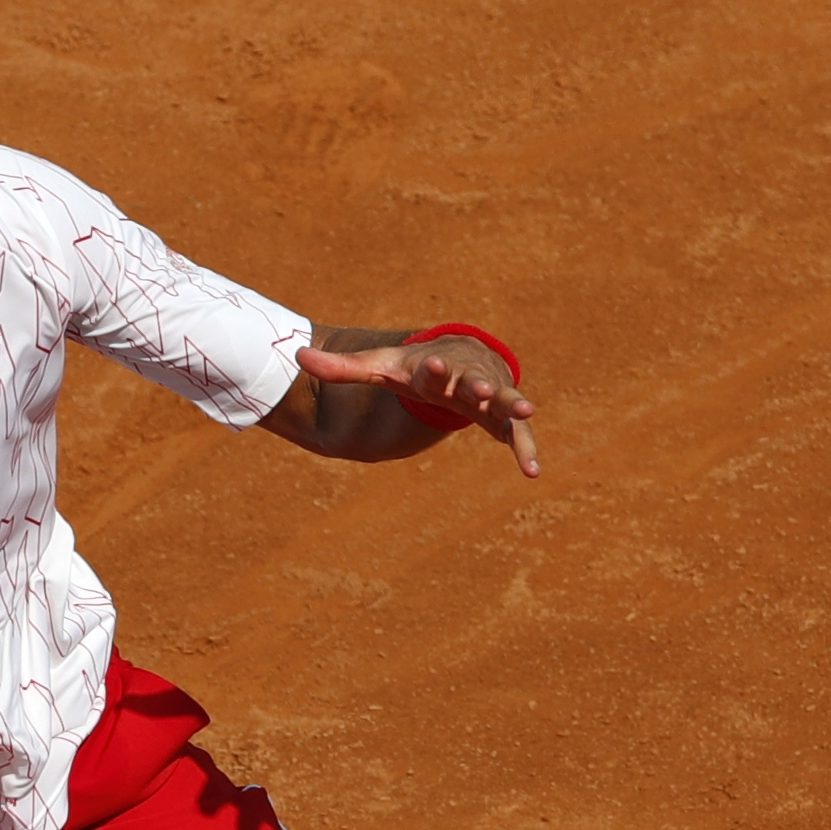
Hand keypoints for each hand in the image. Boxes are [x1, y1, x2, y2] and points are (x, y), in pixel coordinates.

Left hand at [297, 336, 540, 476]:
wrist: (460, 357)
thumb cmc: (416, 368)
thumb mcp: (380, 369)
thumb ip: (342, 368)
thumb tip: (297, 357)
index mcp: (436, 366)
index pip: (432, 365)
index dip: (430, 367)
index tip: (427, 366)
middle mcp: (467, 376)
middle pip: (473, 378)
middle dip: (478, 383)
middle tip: (482, 387)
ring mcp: (490, 395)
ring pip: (503, 400)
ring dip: (512, 406)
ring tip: (526, 412)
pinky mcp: (503, 417)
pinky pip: (517, 434)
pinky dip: (526, 449)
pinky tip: (533, 472)